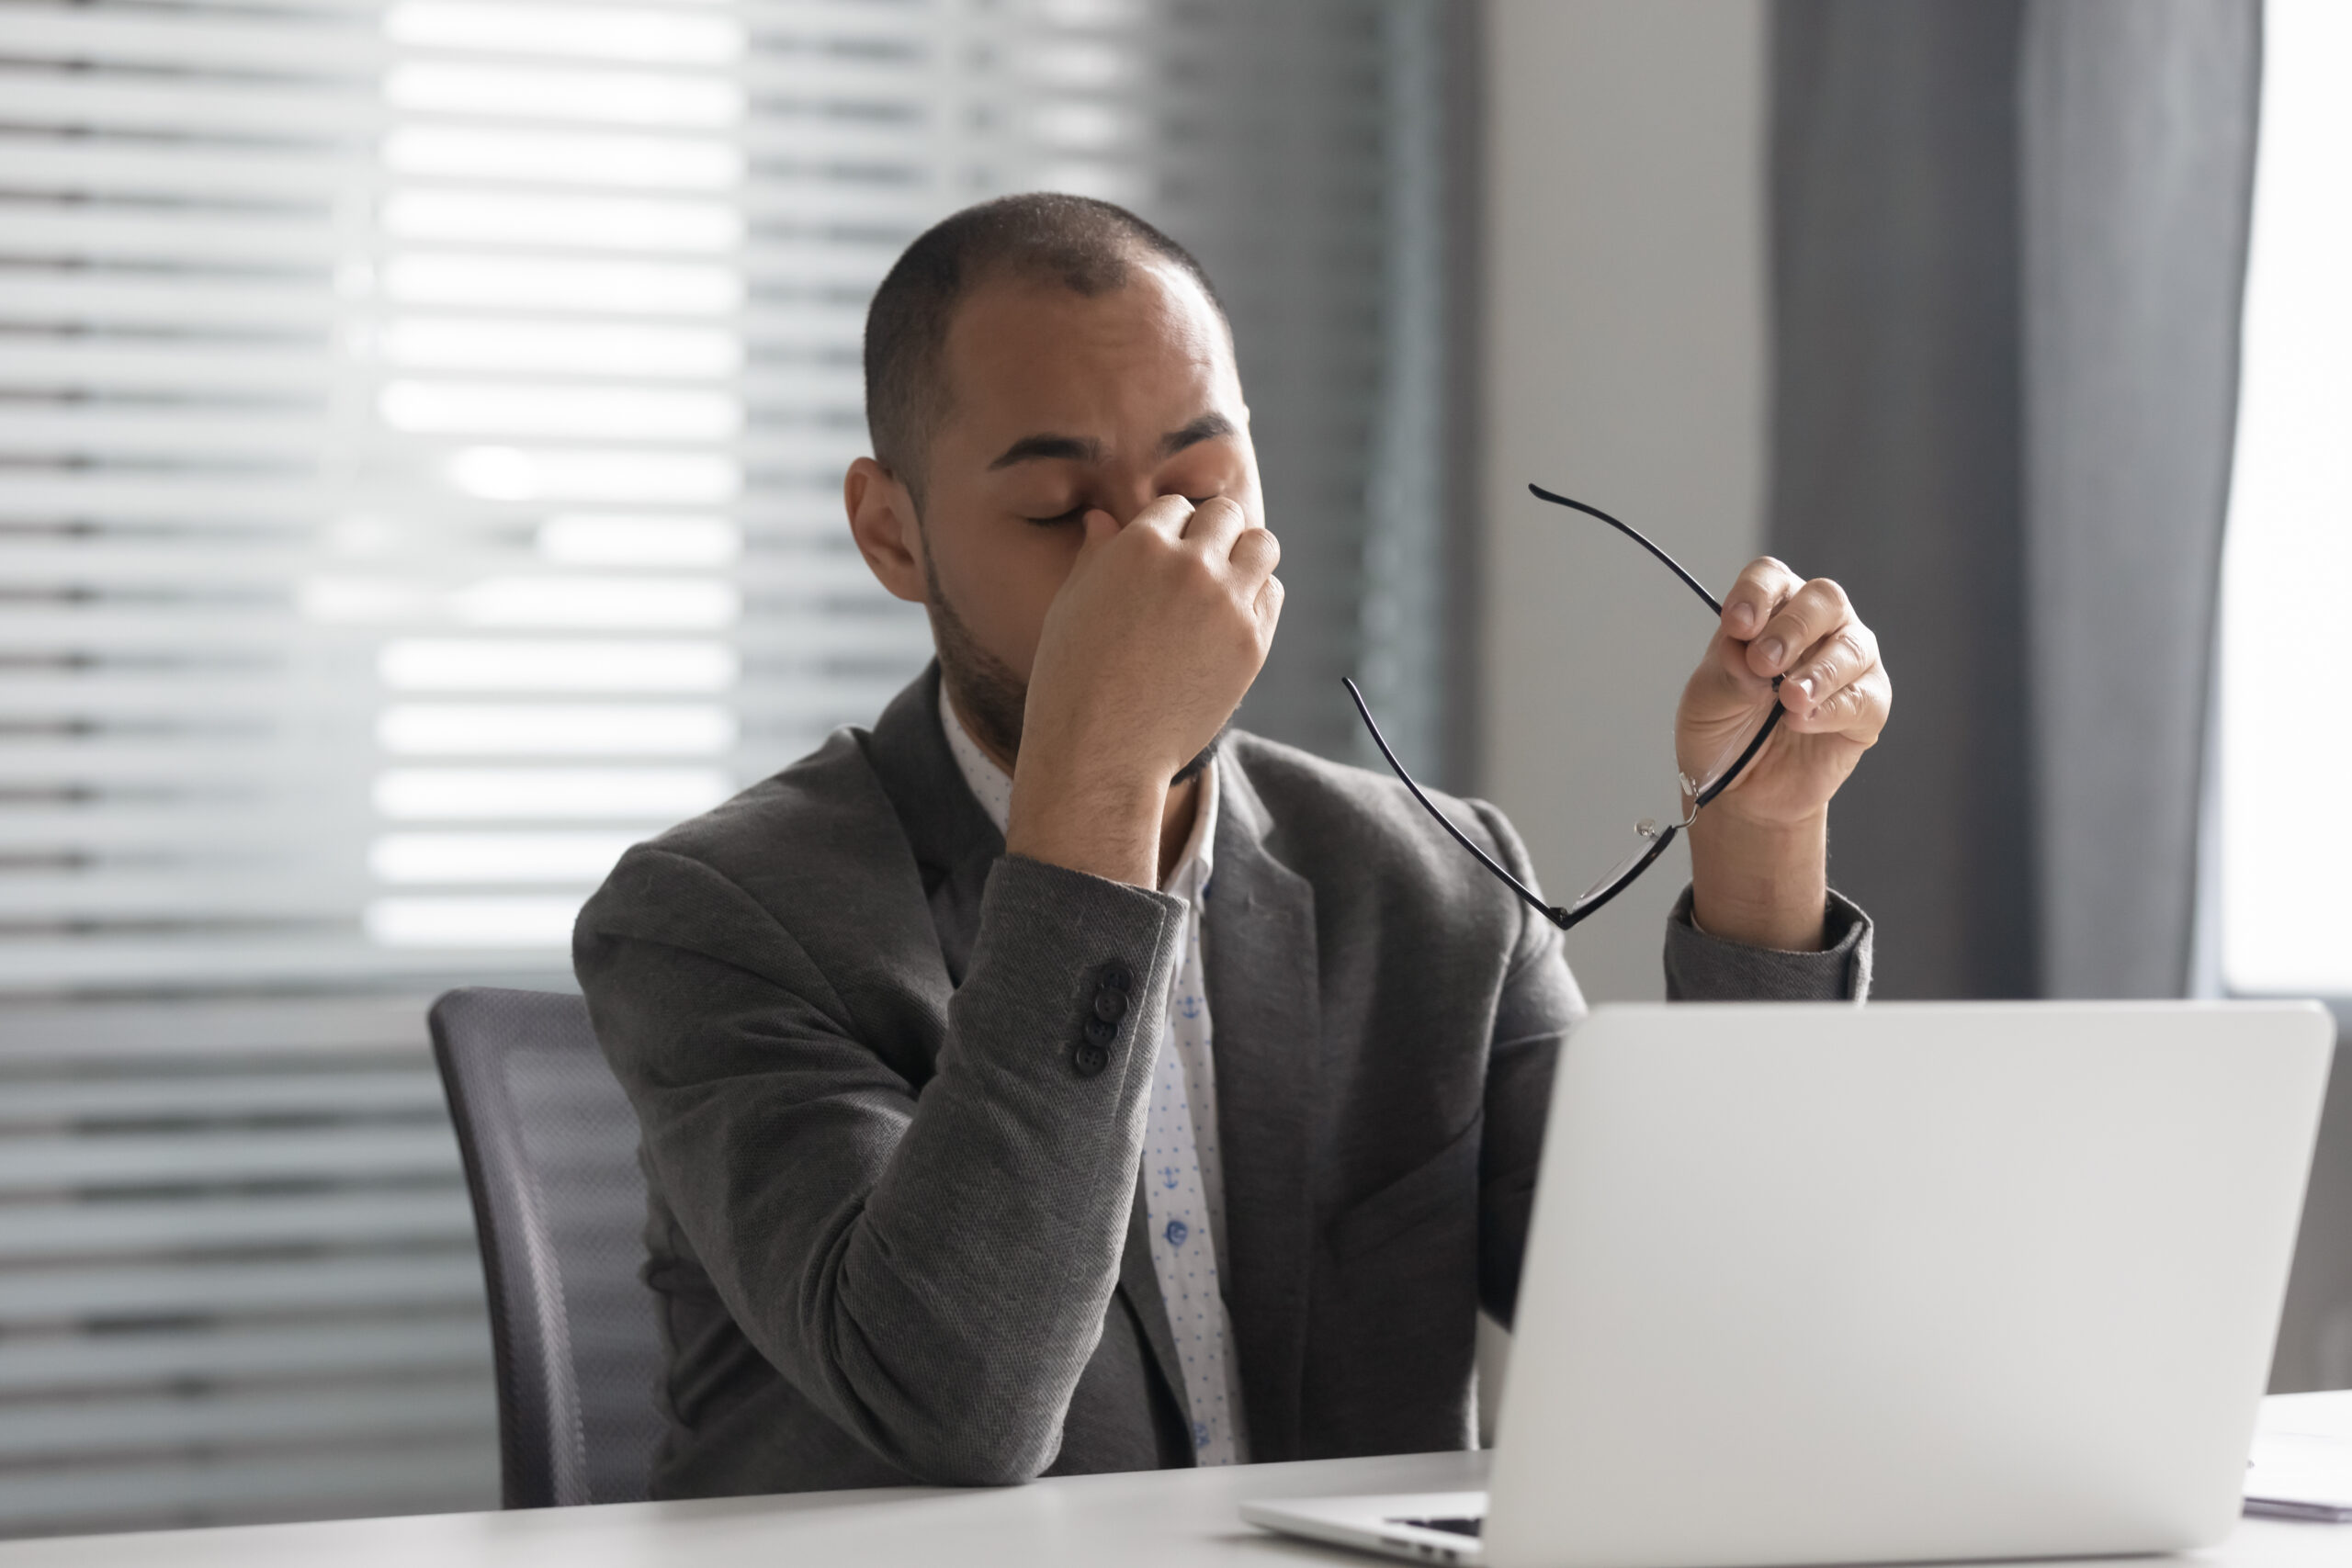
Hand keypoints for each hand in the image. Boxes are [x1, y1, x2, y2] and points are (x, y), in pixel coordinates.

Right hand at [1007, 495, 1282, 886]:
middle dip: (1211, 535)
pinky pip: (1271, 594)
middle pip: (1226, 516)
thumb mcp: (1071, 606)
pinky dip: (1256, 598)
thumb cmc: (1072, 679)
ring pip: (1262, 545)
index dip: (1169, 530)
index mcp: (1139, 545)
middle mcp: (1190, 565)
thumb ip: (1095, 555)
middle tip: (1196, 569)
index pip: (1175, 507)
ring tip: (1223, 585)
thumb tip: (1102, 518)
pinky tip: (1229, 621)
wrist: (1102, 750)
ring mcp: (1227, 604)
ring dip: (1245, 556)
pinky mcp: (1251, 643)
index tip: (1162, 558)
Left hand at [1676, 558, 1889, 947]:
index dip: (1756, 594)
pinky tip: (1802, 721)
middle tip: (1762, 663)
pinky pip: (1864, 698)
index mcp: (1771, 610)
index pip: (1770, 577)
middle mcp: (1818, 627)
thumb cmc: (1723, 733)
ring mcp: (1850, 663)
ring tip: (1788, 699)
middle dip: (1792, 629)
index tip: (1736, 625)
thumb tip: (1748, 654)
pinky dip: (1832, 709)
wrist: (1740, 792)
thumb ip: (1727, 673)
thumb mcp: (1706, 702)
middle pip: (1823, 599)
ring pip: (1852, 646)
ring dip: (1818, 672)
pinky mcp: (1868, 707)